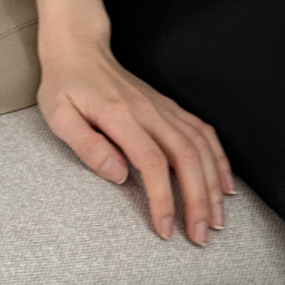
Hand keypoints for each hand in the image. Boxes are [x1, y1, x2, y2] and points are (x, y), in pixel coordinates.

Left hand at [36, 31, 233, 243]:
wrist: (80, 50)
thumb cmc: (66, 85)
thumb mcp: (60, 116)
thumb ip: (88, 146)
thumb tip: (118, 174)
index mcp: (121, 116)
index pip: (152, 163)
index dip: (163, 199)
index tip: (166, 228)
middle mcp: (150, 111)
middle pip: (186, 157)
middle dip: (198, 200)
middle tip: (201, 235)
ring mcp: (164, 108)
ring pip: (201, 147)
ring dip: (213, 185)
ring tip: (217, 218)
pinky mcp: (170, 108)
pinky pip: (203, 133)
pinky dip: (218, 159)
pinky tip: (224, 183)